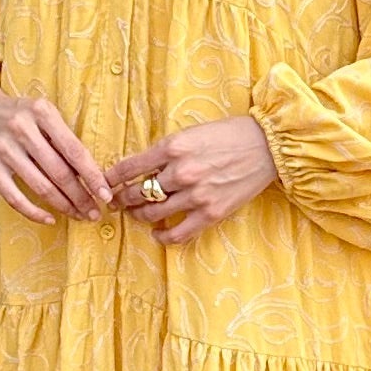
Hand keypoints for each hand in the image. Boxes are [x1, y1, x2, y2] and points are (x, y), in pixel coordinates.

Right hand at [0, 78, 110, 225]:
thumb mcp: (42, 113)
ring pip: (40, 187)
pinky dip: (34, 212)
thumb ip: (62, 137)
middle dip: (81, 196)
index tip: (106, 194)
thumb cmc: (16, 114)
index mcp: (41, 112)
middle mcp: (22, 129)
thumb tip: (90, 173)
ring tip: (78, 215)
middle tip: (95, 212)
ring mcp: (3, 149)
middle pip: (59, 172)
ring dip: (63, 206)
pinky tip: (49, 218)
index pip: (74, 150)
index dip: (92, 176)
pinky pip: (14, 197)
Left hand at [108, 117, 277, 245]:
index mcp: (172, 147)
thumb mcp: (191, 133)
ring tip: (134, 214)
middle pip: (138, 192)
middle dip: (122, 198)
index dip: (112, 178)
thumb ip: (166, 151)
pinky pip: (178, 233)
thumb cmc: (229, 134)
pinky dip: (163, 236)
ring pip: (153, 212)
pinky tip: (157, 233)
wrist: (265, 146)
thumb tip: (142, 167)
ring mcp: (195, 195)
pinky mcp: (210, 213)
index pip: (130, 167)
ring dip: (138, 215)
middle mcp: (181, 172)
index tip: (105, 183)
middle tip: (116, 202)